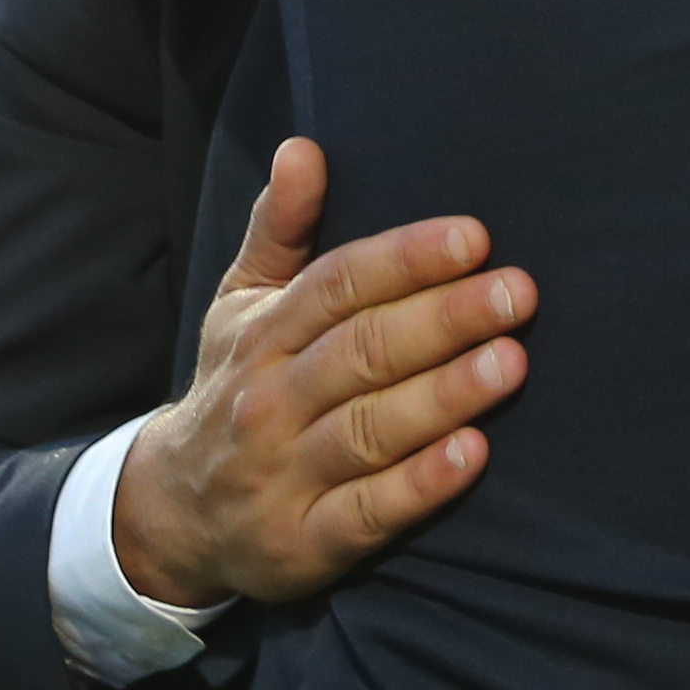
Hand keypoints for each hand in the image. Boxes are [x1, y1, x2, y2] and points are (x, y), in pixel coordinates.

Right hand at [110, 138, 533, 607]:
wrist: (170, 513)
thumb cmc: (237, 386)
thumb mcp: (243, 304)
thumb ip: (282, 228)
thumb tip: (303, 146)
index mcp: (264, 334)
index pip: (339, 285)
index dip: (406, 259)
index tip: (474, 236)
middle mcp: (271, 400)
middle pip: (363, 351)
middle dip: (444, 319)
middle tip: (518, 293)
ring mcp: (285, 474)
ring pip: (371, 428)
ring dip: (443, 395)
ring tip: (510, 362)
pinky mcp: (304, 543)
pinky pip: (368, 513)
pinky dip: (420, 486)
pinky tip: (473, 455)